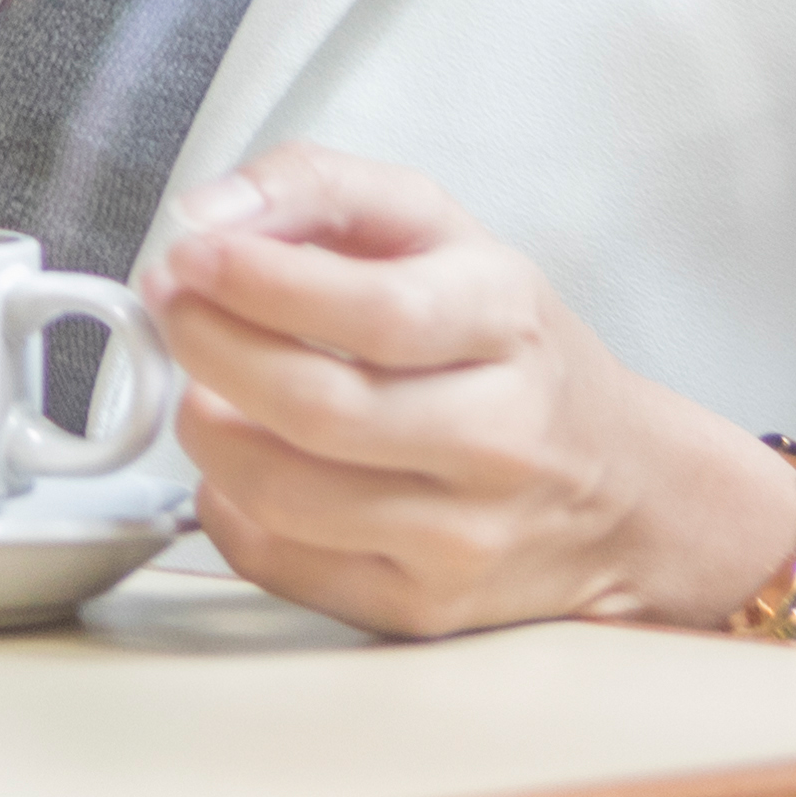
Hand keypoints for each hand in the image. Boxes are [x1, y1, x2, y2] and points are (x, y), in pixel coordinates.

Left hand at [133, 144, 795, 639]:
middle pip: (320, 408)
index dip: (262, 283)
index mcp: (505, 320)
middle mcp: (499, 436)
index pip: (379, 312)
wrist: (622, 490)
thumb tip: (205, 215)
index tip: (189, 257)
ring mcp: (466, 534)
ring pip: (285, 495)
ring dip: (205, 432)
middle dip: (211, 351)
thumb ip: (317, 190)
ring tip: (200, 387)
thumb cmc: (504, 345)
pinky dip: (226, 506)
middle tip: (173, 313)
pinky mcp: (426, 607)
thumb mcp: (434, 228)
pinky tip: (238, 462)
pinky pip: (281, 562)